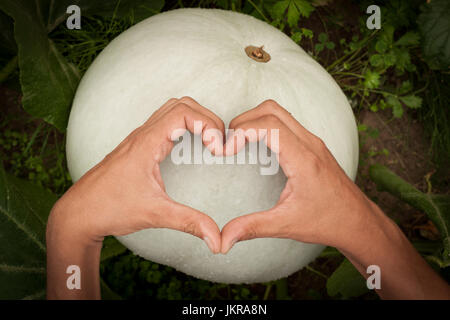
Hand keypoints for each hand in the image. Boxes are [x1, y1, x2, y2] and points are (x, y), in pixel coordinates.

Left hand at [48, 97, 224, 252]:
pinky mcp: (138, 146)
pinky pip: (164, 123)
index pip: (183, 112)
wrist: (78, 213)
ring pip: (172, 109)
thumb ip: (189, 223)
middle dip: (207, 118)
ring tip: (209, 141)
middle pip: (181, 104)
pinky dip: (184, 126)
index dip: (208, 124)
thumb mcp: (155, 214)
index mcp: (147, 143)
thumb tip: (217, 240)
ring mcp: (139, 138)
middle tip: (219, 143)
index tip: (217, 148)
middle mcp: (142, 134)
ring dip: (195, 118)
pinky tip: (190, 146)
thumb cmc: (109, 209)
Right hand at [220, 99, 383, 253]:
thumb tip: (224, 238)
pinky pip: (287, 124)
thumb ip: (253, 227)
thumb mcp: (287, 225)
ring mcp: (313, 142)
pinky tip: (257, 148)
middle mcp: (309, 144)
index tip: (226, 151)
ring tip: (239, 143)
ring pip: (280, 113)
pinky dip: (266, 127)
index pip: (268, 125)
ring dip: (255, 120)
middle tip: (228, 142)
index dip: (241, 131)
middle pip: (271, 109)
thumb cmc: (328, 221)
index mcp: (303, 159)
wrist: (358, 221)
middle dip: (244, 120)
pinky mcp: (313, 146)